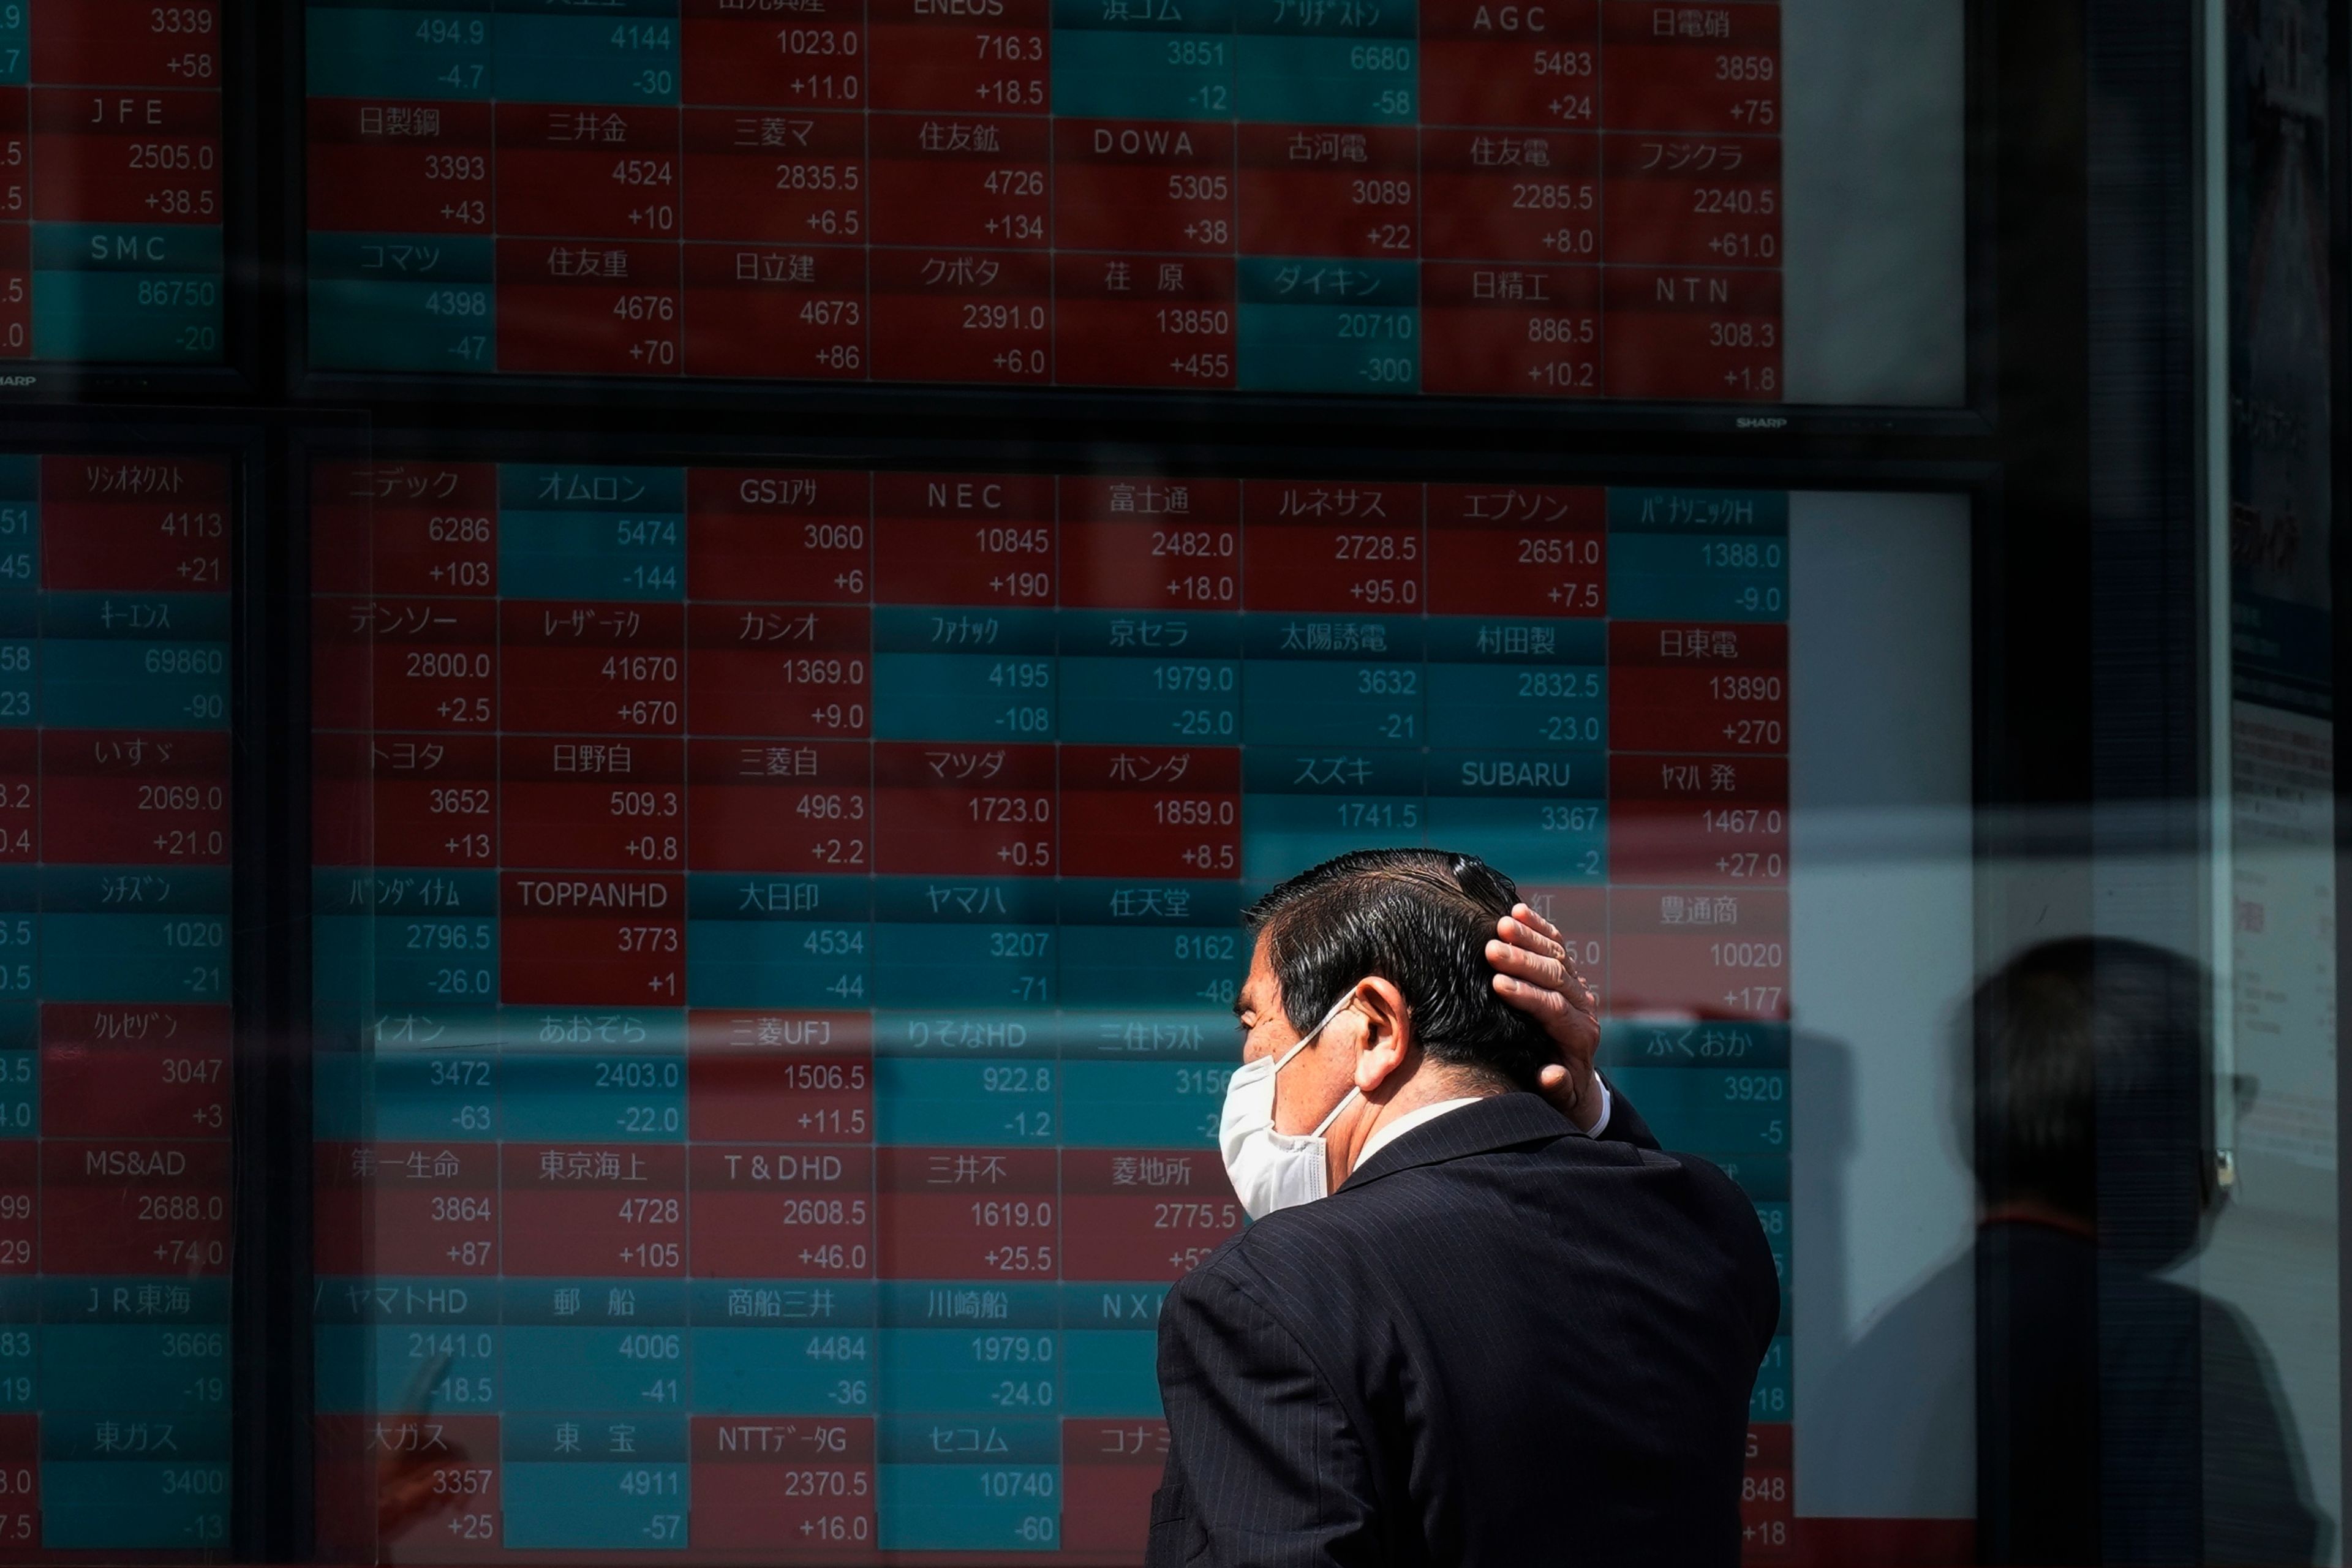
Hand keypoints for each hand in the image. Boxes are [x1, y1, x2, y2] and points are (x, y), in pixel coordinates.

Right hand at [1487, 902, 1603, 1129]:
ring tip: (1503, 924)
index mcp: (1580, 1037)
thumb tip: (1550, 1075)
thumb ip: (1558, 1088)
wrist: (1578, 1084)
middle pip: (1556, 977)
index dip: (1528, 995)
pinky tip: (1519, 911)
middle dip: (1524, 961)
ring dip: (1530, 938)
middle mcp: (1584, 1008)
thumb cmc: (1561, 1094)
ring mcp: (1578, 990)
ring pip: (1558, 956)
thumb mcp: (1561, 1100)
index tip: (1498, 983)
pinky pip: (1557, 946)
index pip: (1554, 1009)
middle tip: (1492, 949)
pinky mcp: (1568, 977)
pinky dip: (1540, 927)